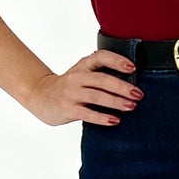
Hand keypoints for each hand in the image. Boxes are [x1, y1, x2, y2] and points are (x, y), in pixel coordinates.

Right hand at [22, 51, 143, 127]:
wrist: (40, 95)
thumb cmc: (68, 86)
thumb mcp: (82, 74)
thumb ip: (100, 75)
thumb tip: (130, 83)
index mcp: (83, 66)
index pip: (101, 57)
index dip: (117, 61)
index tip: (133, 68)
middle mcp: (76, 77)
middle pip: (102, 80)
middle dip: (122, 87)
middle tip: (138, 94)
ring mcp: (71, 93)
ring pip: (96, 96)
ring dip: (116, 102)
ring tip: (131, 106)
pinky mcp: (67, 108)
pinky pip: (87, 114)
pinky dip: (102, 117)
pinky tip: (114, 120)